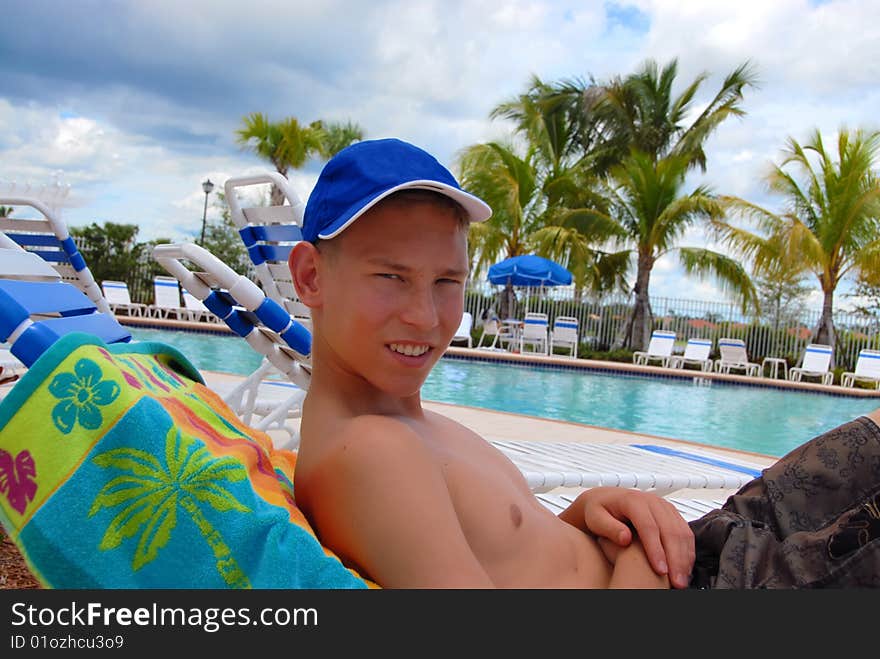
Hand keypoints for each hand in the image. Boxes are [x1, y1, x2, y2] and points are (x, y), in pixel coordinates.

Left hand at [564, 487, 694, 588]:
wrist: (606, 501)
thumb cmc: (599, 511)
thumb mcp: (596, 518)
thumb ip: (608, 527)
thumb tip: (625, 538)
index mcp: (633, 501)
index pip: (649, 527)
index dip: (656, 549)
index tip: (659, 570)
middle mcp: (652, 501)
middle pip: (670, 531)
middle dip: (675, 558)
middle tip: (676, 582)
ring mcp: (664, 507)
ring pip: (682, 532)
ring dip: (684, 558)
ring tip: (681, 580)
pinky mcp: (672, 515)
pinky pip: (686, 533)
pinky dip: (687, 552)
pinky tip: (683, 570)